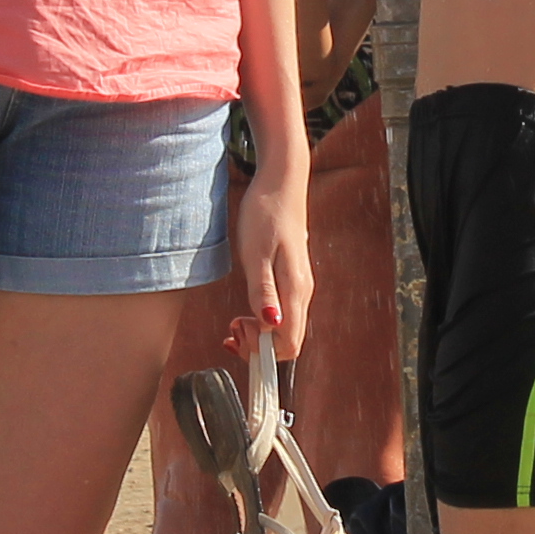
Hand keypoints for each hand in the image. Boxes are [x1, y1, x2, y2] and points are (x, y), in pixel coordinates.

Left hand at [229, 166, 311, 362]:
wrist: (280, 184)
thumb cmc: (265, 214)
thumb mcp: (255, 252)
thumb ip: (262, 290)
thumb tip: (270, 324)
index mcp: (296, 289)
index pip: (289, 342)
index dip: (262, 348)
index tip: (238, 330)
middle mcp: (302, 293)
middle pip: (289, 342)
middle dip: (258, 346)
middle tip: (232, 327)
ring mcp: (299, 287)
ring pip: (285, 330)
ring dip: (259, 335)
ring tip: (234, 321)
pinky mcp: (292, 282)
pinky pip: (282, 315)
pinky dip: (262, 323)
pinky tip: (245, 314)